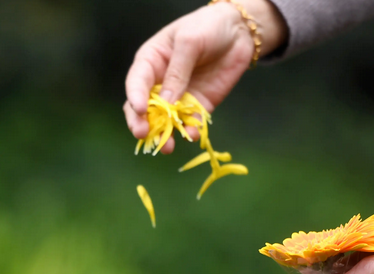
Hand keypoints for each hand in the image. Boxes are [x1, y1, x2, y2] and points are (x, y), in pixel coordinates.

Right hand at [124, 0, 285, 153]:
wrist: (238, 31)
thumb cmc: (207, 27)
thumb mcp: (189, 41)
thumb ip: (178, 71)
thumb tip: (166, 102)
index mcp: (151, 62)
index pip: (136, 82)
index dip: (135, 97)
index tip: (140, 109)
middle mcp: (160, 82)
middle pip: (144, 107)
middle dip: (141, 122)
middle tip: (143, 134)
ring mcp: (179, 96)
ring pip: (165, 120)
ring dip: (165, 134)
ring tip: (168, 146)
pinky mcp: (198, 105)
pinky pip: (190, 121)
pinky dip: (190, 130)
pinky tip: (193, 134)